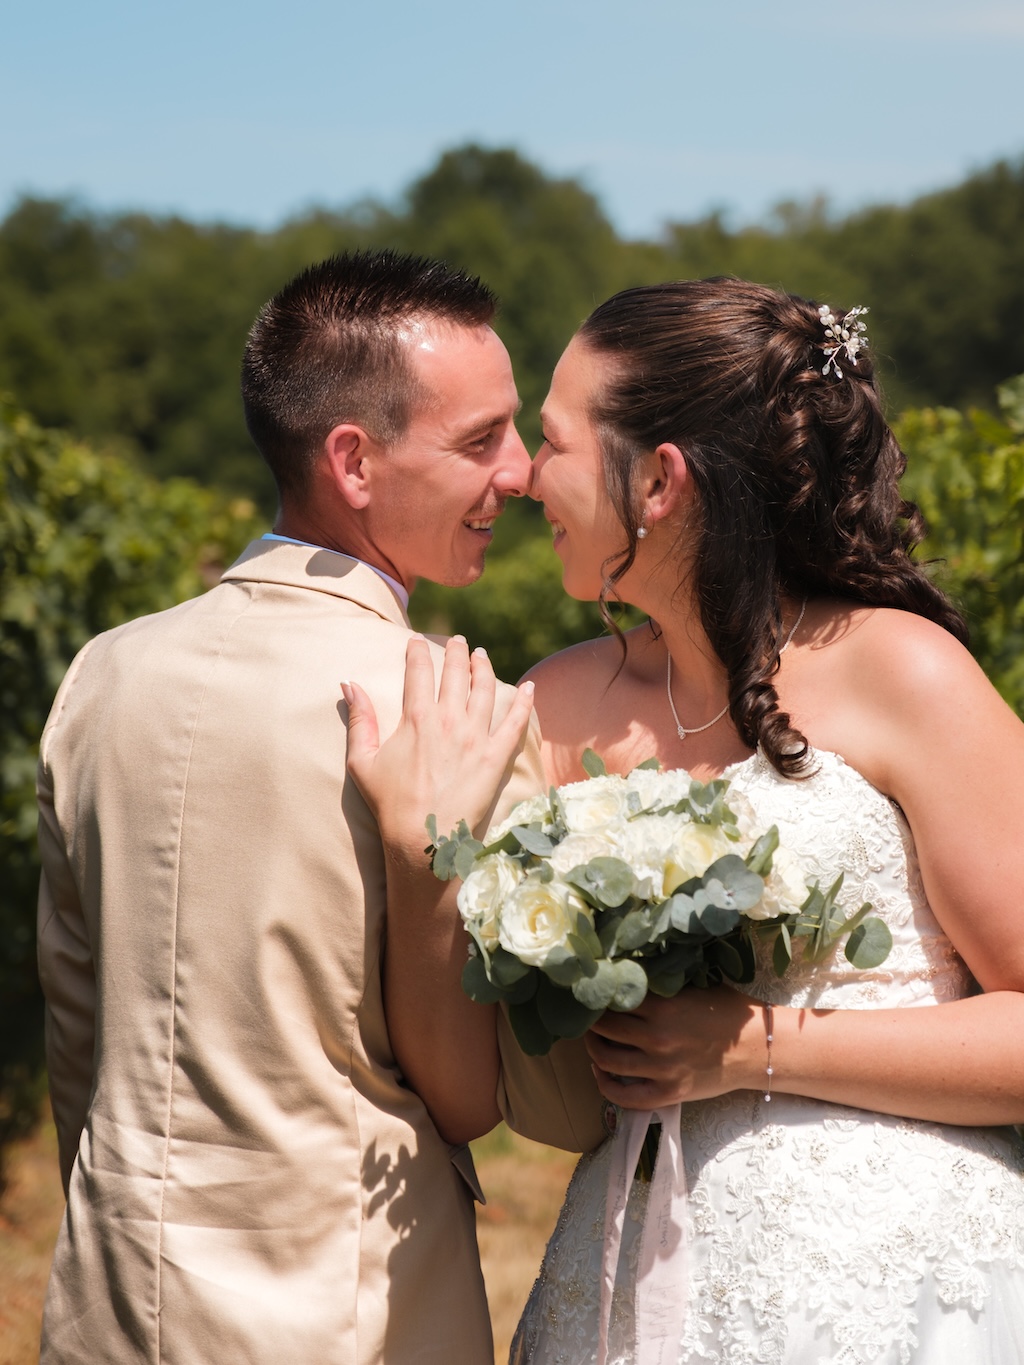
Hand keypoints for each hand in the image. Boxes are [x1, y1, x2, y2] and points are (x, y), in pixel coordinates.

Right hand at [342, 634, 534, 859]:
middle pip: (455, 674)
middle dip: (456, 652)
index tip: (416, 641)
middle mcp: (448, 721)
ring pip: (484, 690)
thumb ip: (359, 720)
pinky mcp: (495, 758)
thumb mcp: (363, 761)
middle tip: (458, 641)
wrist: (423, 840)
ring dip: (483, 668)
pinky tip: (529, 688)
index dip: (417, 652)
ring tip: (481, 655)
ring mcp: (475, 738)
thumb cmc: (389, 803)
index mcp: (416, 718)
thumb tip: (348, 683)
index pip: (418, 672)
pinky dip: (523, 703)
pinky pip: (515, 724)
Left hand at [585, 987, 763, 1109]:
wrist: (758, 1048)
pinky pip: (624, 1097)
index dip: (599, 993)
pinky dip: (604, 1085)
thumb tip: (627, 973)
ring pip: (607, 1059)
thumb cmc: (729, 1011)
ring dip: (592, 1047)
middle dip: (589, 1018)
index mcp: (663, 1006)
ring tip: (592, 1038)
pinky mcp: (669, 1093)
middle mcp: (657, 1038)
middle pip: (604, 1027)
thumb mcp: (694, 988)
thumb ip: (661, 986)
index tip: (592, 990)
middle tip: (587, 1013)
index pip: (614, 998)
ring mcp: (662, 1069)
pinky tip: (600, 1072)